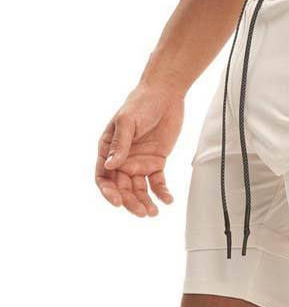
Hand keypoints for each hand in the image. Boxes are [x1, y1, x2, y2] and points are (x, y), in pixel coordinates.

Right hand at [95, 85, 183, 216]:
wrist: (165, 94)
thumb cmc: (141, 103)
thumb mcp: (127, 121)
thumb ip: (120, 144)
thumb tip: (110, 164)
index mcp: (108, 149)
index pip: (103, 177)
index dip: (108, 192)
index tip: (118, 202)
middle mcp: (122, 159)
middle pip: (122, 188)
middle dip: (130, 202)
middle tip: (142, 212)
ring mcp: (139, 162)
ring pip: (139, 189)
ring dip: (145, 201)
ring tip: (153, 212)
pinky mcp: (156, 162)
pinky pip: (157, 182)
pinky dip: (161, 192)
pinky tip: (167, 200)